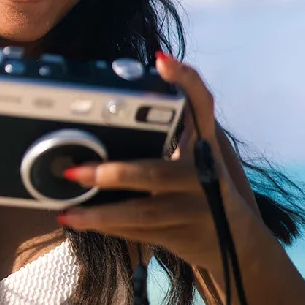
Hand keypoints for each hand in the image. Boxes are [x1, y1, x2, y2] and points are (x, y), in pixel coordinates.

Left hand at [59, 54, 256, 273]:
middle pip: (156, 171)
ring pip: (143, 211)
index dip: (185, 81)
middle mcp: (204, 174)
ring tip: (69, 211)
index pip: (201, 104)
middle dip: (114, 174)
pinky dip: (107, 228)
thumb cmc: (199, 191)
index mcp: (204, 146)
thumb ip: (164, 139)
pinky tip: (80, 222)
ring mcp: (196, 208)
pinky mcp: (185, 235)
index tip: (161, 61)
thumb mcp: (192, 160)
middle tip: (75, 172)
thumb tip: (100, 129)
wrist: (236, 244)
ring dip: (101, 212)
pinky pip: (139, 232)